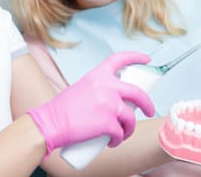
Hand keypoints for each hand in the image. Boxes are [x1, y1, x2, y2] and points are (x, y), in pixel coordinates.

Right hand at [27, 51, 154, 156]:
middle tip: (150, 111)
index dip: (136, 57)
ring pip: (131, 117)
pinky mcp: (107, 123)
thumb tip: (116, 100)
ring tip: (121, 135)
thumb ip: (99, 89)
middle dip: (147, 104)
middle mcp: (106, 86)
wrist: (51, 123)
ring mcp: (108, 104)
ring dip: (129, 129)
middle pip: (137, 93)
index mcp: (98, 75)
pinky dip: (118, 140)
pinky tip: (112, 142)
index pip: (120, 59)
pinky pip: (120, 133)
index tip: (147, 60)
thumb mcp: (82, 88)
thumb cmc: (63, 109)